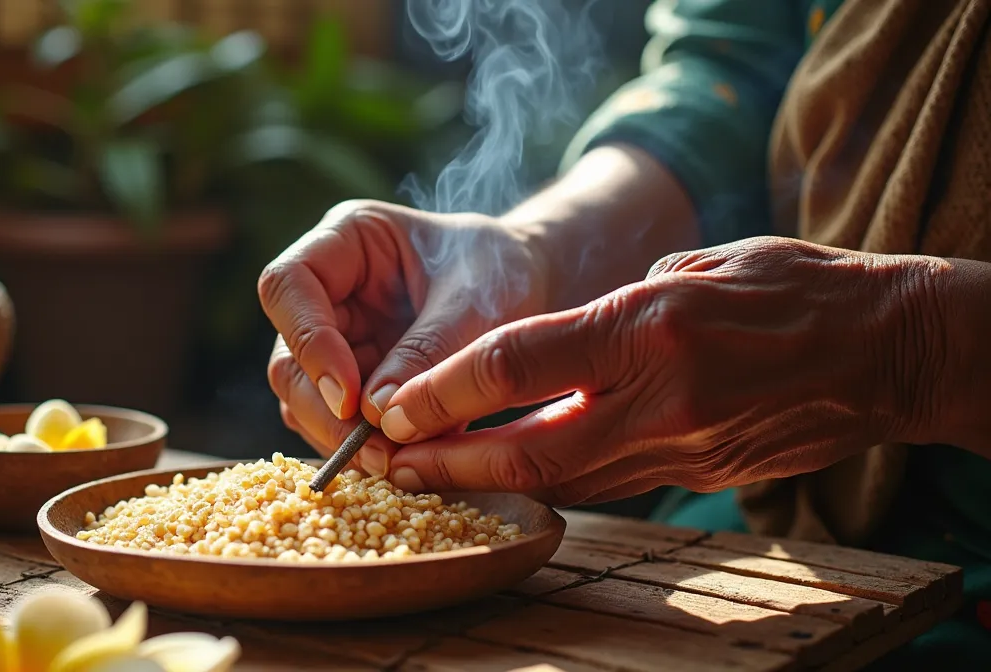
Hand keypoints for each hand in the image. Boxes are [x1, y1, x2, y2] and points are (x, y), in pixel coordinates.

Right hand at [259, 200, 548, 474]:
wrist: (532, 290)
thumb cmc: (502, 271)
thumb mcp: (476, 300)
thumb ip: (428, 351)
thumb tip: (375, 415)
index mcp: (345, 241)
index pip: (287, 285)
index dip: (308, 342)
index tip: (348, 396)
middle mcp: (326, 291)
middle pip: (288, 355)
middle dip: (324, 410)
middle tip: (374, 452)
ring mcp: (335, 339)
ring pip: (302, 398)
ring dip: (339, 437)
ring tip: (393, 463)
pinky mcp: (352, 383)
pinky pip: (335, 423)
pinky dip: (362, 447)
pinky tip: (401, 462)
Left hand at [377, 236, 933, 505]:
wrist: (887, 351)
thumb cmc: (791, 289)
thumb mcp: (694, 267)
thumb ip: (613, 308)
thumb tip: (556, 342)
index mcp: (648, 328)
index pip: (518, 363)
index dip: (445, 390)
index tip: (393, 405)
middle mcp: (658, 399)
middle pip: (525, 450)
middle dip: (447, 463)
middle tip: (389, 466)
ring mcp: (681, 448)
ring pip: (561, 483)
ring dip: (489, 484)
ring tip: (431, 478)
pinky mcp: (698, 476)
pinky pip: (605, 488)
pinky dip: (548, 485)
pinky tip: (509, 477)